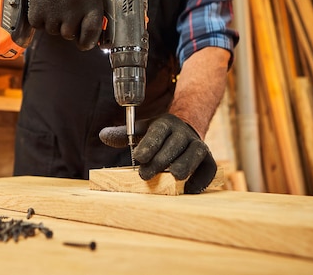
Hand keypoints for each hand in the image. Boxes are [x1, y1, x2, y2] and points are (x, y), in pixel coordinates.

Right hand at [24, 0, 103, 49]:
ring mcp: (53, 6)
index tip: (84, 43)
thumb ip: (97, 11)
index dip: (87, 42)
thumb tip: (97, 38)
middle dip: (68, 28)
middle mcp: (73, 4)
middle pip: (69, 35)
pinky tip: (46, 3)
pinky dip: (40, 19)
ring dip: (54, 23)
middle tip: (67, 12)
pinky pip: (39, 26)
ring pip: (53, 31)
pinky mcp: (36, 8)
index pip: (91, 32)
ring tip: (56, 4)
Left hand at [99, 113, 216, 193]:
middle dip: (160, 160)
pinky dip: (202, 179)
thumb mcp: (141, 130)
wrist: (186, 130)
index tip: (138, 158)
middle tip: (145, 174)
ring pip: (195, 154)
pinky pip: (209, 169)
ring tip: (173, 177)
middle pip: (174, 145)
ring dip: (184, 165)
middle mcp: (184, 133)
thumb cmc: (159, 135)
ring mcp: (198, 146)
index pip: (157, 133)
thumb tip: (103, 136)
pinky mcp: (208, 160)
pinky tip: (189, 188)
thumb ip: (123, 134)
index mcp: (166, 124)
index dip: (148, 145)